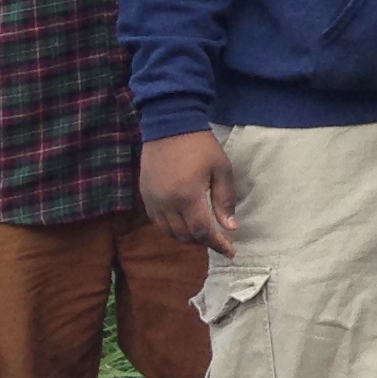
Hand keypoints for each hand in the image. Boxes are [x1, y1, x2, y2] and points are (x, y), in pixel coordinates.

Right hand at [139, 130, 239, 253]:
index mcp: (187, 196)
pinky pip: (158, 222)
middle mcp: (166, 203)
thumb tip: (230, 227)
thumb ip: (225, 200)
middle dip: (204, 243)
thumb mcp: (221, 170)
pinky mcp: (145, 196)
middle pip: (185, 236)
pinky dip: (173, 228)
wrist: (169, 125)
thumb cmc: (201, 146)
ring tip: (205, 235)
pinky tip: (186, 224)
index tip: (231, 252)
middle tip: (221, 242)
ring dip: (188, 238)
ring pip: (169, 232)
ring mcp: (152, 200)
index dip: (218, 245)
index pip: (202, 232)